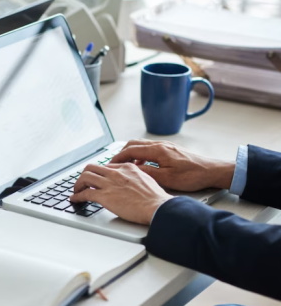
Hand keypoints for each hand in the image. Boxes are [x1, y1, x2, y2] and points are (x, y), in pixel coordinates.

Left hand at [70, 163, 172, 224]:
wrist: (156, 207)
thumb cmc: (155, 198)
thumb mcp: (146, 179)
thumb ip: (135, 177)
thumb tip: (131, 182)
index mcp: (127, 168)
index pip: (106, 166)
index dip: (99, 173)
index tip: (96, 178)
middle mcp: (116, 173)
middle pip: (92, 168)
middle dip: (85, 175)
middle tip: (83, 183)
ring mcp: (109, 184)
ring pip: (85, 177)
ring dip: (78, 184)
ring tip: (76, 190)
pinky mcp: (104, 196)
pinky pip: (85, 193)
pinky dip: (77, 196)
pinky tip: (75, 199)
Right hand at [110, 139, 234, 190]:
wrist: (212, 171)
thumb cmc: (193, 175)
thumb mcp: (167, 178)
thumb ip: (148, 172)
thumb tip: (133, 169)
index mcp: (158, 150)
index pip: (131, 150)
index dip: (118, 157)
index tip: (110, 164)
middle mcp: (161, 145)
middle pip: (134, 144)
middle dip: (121, 153)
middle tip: (114, 164)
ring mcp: (166, 146)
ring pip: (142, 145)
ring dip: (131, 154)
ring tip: (126, 166)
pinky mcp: (170, 149)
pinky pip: (150, 149)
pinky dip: (141, 155)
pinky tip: (143, 166)